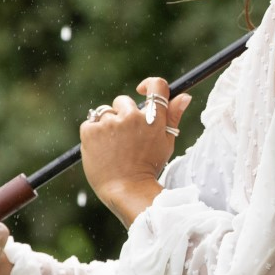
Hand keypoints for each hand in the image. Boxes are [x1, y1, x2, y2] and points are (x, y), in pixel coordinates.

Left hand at [80, 77, 193, 226]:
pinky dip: (93, 134)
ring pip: (105, 113)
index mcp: (154, 118)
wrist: (126, 190)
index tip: (141, 91)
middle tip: (126, 139)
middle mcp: (132, 116)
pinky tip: (102, 150)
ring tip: (113, 147)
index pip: (157, 86)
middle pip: (124, 102)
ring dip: (107, 126)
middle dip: (123, 115)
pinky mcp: (91, 130)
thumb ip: (174, 117)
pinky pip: (90, 123)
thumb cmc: (148, 167)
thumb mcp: (166, 143)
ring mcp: (110, 123)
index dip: (149, 85)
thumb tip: (184, 96)